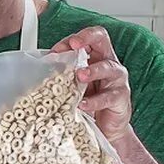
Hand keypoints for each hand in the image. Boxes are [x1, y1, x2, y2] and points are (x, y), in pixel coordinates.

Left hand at [51, 26, 132, 142]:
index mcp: (97, 57)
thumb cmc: (89, 100)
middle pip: (102, 41)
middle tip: (74, 45)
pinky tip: (81, 104)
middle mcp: (109, 64)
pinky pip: (108, 97)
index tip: (57, 49)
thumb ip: (63, 72)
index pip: (89, 37)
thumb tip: (43, 65)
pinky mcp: (120, 98)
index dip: (75, 38)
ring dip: (92, 70)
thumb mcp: (74, 84)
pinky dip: (93, 101)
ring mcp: (116, 80)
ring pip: (108, 68)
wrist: (106, 126)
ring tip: (79, 75)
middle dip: (88, 38)